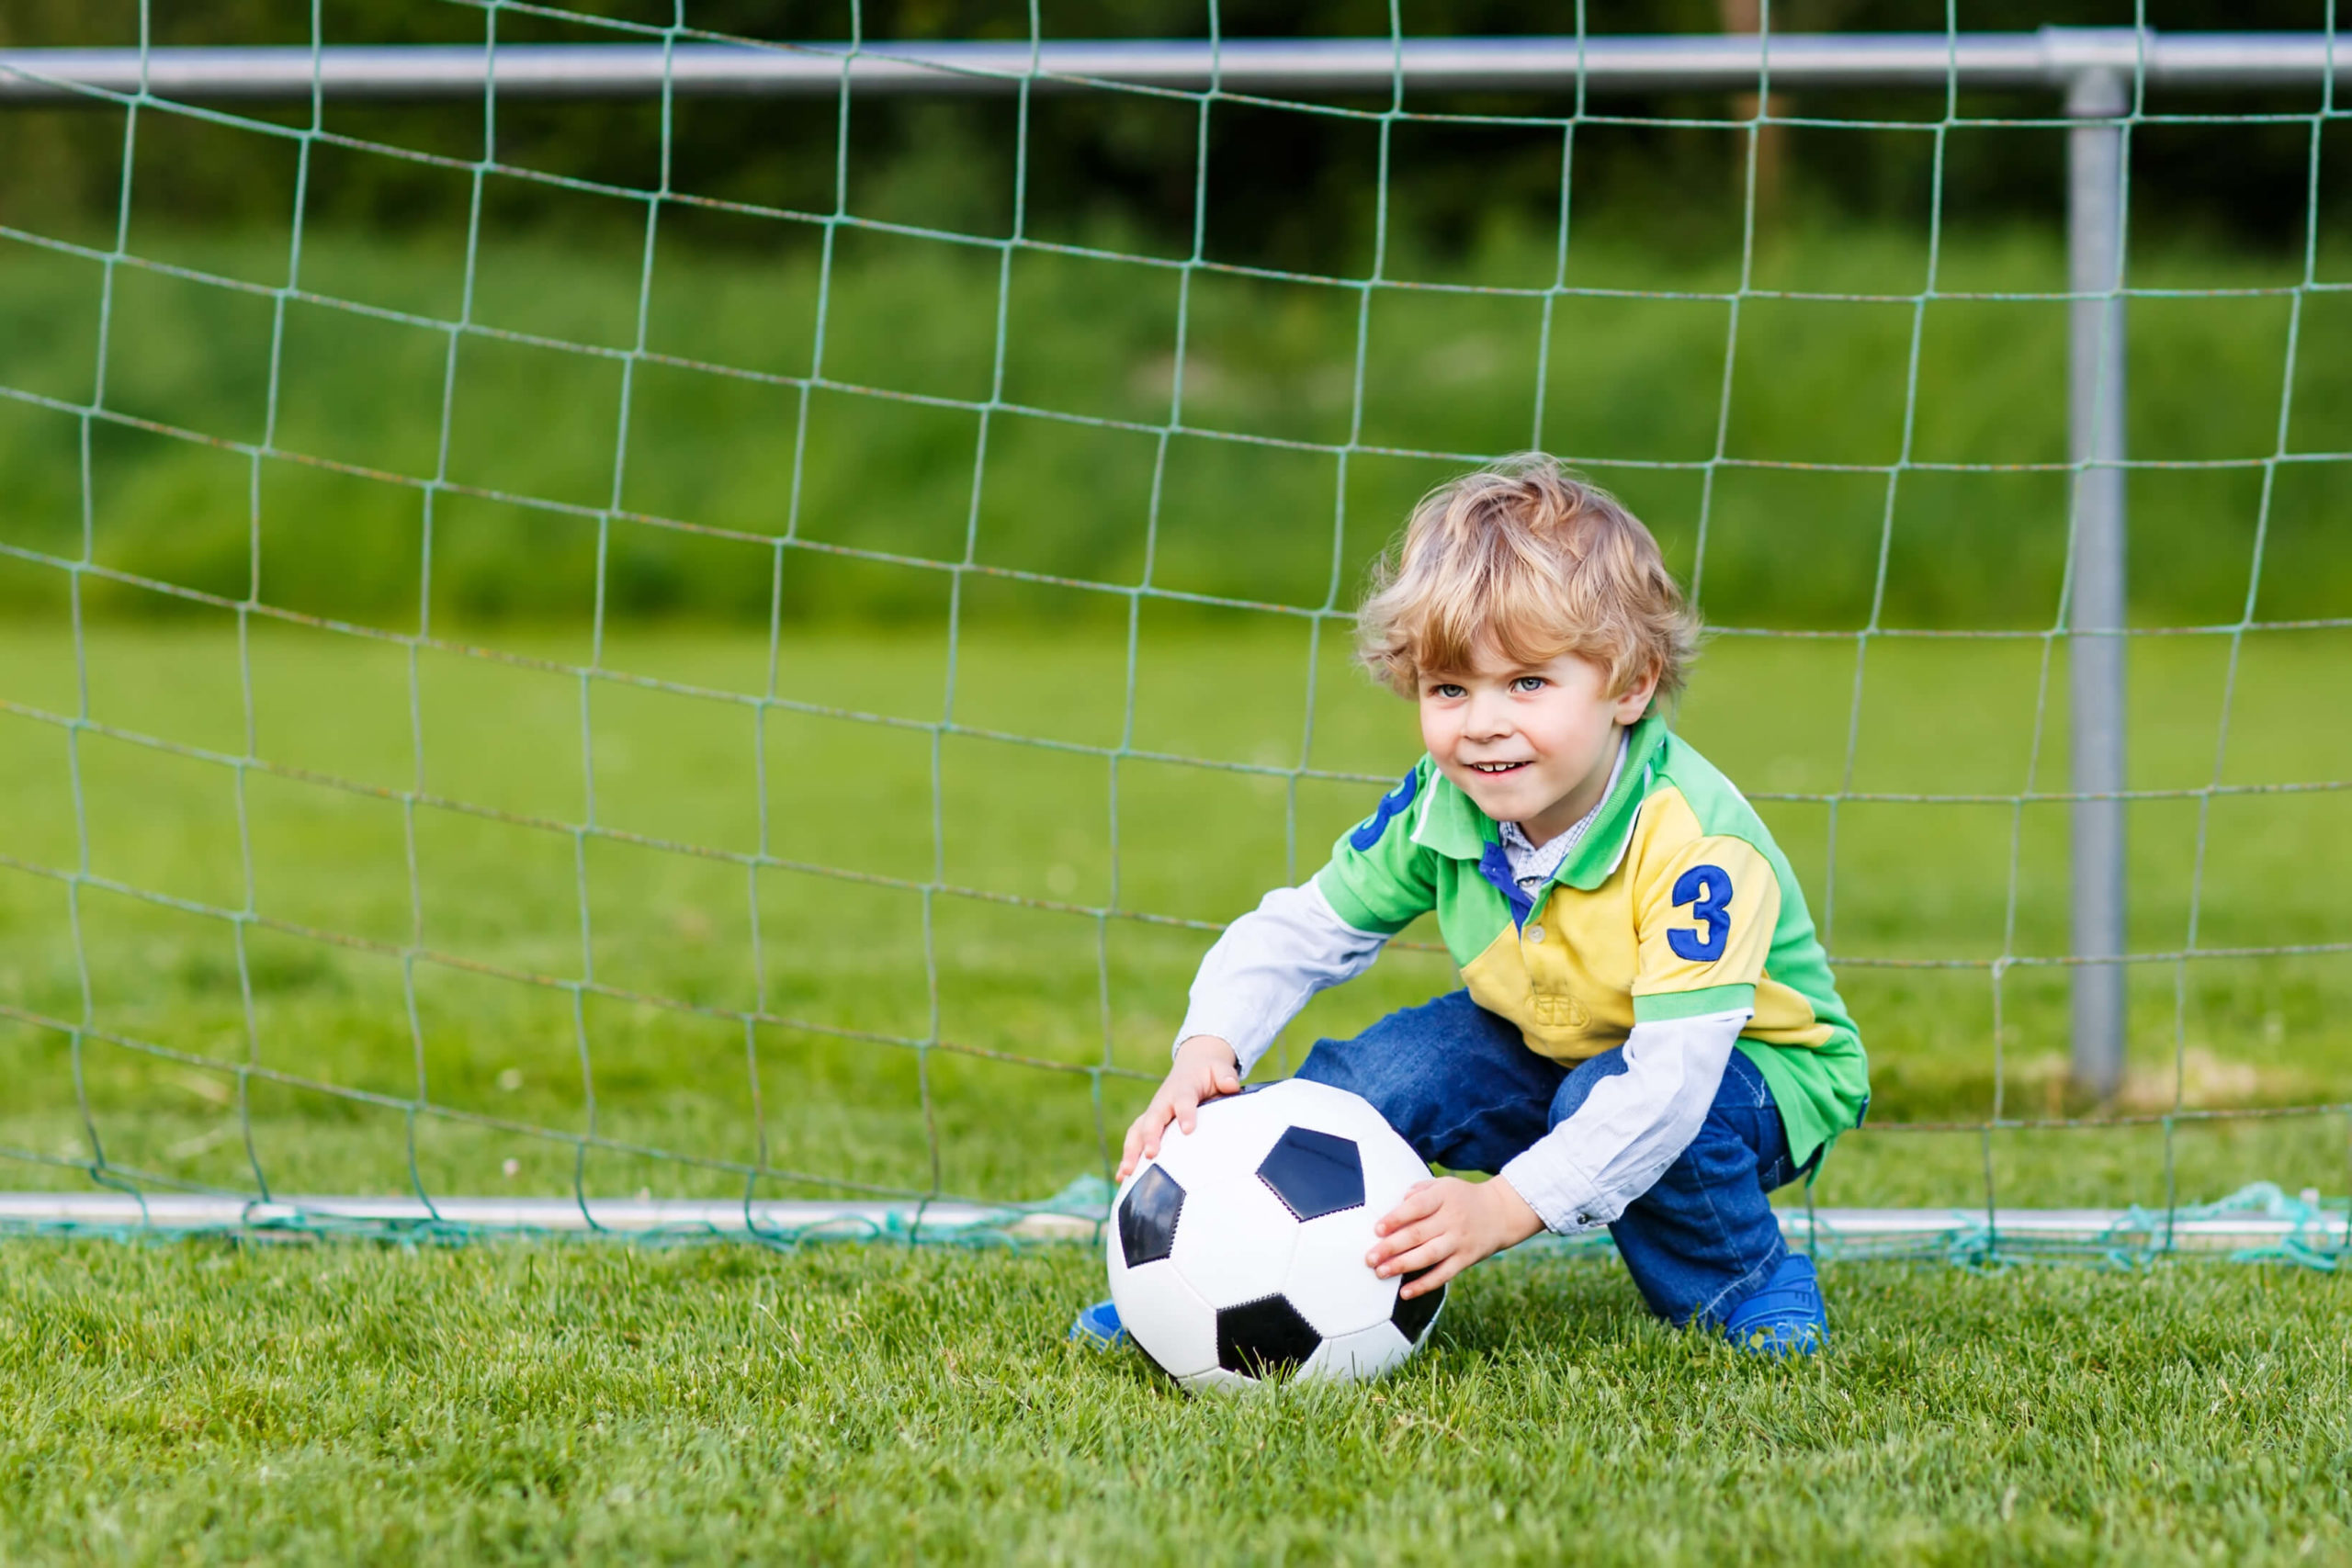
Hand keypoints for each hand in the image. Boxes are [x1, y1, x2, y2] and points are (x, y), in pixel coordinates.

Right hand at [1117, 1035, 1241, 1179]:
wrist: (1193, 1065)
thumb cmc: (1208, 1071)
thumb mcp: (1220, 1068)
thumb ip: (1225, 1075)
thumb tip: (1231, 1085)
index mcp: (1182, 1088)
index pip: (1183, 1100)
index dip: (1185, 1114)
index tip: (1188, 1130)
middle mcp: (1163, 1101)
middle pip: (1153, 1118)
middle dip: (1150, 1136)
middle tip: (1151, 1154)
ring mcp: (1153, 1113)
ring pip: (1138, 1131)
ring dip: (1131, 1150)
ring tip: (1127, 1172)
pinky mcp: (1148, 1124)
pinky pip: (1135, 1140)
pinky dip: (1128, 1157)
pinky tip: (1123, 1177)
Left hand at [1366, 1175, 1543, 1296]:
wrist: (1501, 1213)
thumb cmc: (1463, 1198)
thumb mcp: (1444, 1185)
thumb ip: (1420, 1191)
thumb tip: (1399, 1201)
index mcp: (1444, 1196)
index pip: (1417, 1207)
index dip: (1396, 1218)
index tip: (1377, 1230)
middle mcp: (1452, 1219)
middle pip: (1418, 1234)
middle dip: (1391, 1248)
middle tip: (1369, 1258)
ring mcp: (1459, 1241)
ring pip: (1428, 1256)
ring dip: (1402, 1266)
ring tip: (1381, 1272)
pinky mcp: (1465, 1259)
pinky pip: (1443, 1275)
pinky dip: (1424, 1285)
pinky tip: (1405, 1292)